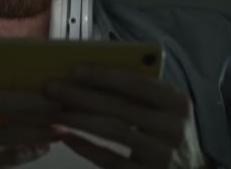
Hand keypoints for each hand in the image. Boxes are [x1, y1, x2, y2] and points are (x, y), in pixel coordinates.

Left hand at [45, 66, 208, 168]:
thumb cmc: (166, 132)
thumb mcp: (165, 108)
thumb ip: (139, 92)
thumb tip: (89, 74)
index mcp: (177, 102)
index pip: (137, 83)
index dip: (104, 75)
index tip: (75, 70)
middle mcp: (173, 128)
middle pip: (119, 107)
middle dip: (82, 96)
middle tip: (53, 88)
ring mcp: (162, 155)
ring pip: (113, 132)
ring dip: (79, 119)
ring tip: (55, 110)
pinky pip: (110, 160)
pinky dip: (86, 147)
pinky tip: (67, 137)